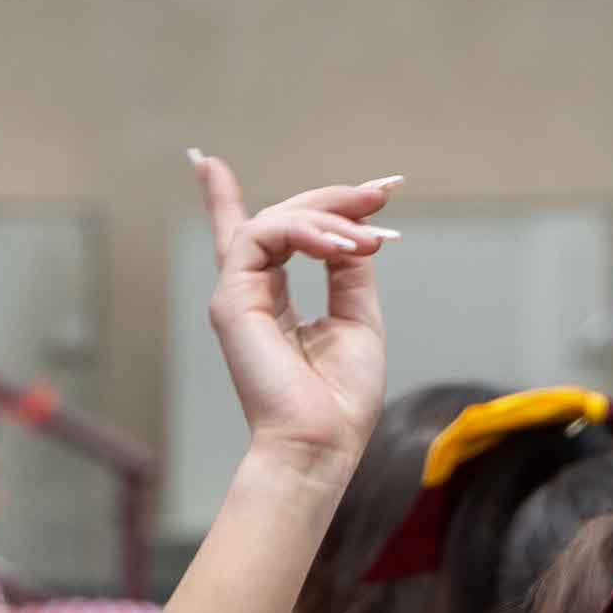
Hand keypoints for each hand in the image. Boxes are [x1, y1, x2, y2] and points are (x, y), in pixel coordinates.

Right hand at [190, 156, 393, 470]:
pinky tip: (341, 246)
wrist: (320, 444)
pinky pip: (263, 235)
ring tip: (369, 237)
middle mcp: (250, 293)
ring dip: (328, 218)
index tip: (281, 169)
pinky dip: (307, 231)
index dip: (257, 197)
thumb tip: (354, 228)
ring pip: (274, 220)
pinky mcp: (232, 300)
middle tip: (381, 194)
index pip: (258, 237)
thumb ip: (350, 271)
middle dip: (331, 199)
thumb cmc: (340, 400)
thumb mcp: (357, 318)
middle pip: (280, 219)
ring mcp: (237, 294)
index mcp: (275, 302)